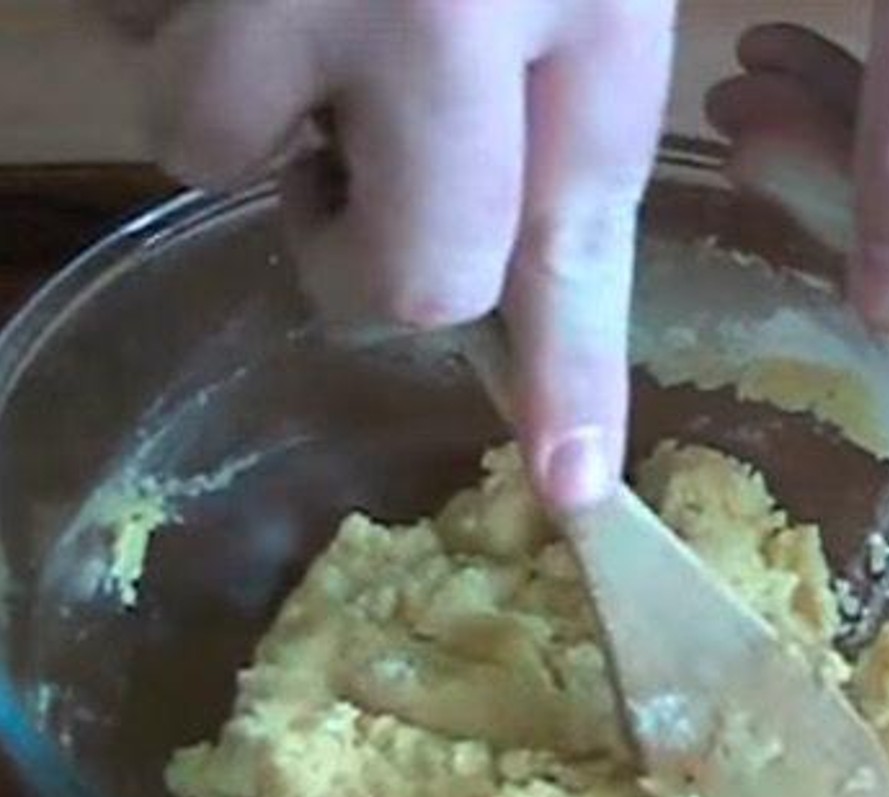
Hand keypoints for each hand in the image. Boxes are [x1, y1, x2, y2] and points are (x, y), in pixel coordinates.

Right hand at [91, 0, 676, 511]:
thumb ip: (564, 112)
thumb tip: (501, 286)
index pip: (574, 243)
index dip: (572, 378)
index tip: (573, 487)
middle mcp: (427, 1)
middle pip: (402, 269)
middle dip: (375, 251)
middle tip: (365, 163)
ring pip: (213, 145)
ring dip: (250, 112)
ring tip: (295, 2)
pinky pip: (143, 50)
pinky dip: (180, 32)